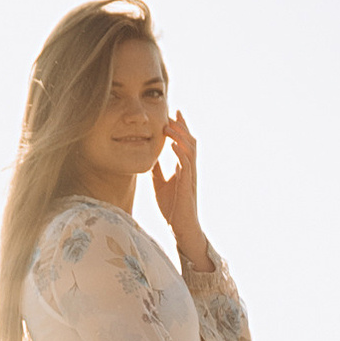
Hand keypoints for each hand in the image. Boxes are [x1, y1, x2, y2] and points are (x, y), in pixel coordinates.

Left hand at [153, 109, 201, 249]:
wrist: (180, 228)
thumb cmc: (172, 208)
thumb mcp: (160, 184)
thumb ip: (157, 170)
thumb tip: (149, 157)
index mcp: (183, 168)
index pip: (184, 143)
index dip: (180, 127)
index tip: (174, 113)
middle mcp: (189, 169)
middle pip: (190, 141)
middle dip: (182, 126)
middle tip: (173, 112)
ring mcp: (190, 176)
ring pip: (189, 150)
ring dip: (180, 136)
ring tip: (170, 126)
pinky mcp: (187, 185)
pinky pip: (186, 165)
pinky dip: (179, 153)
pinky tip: (173, 145)